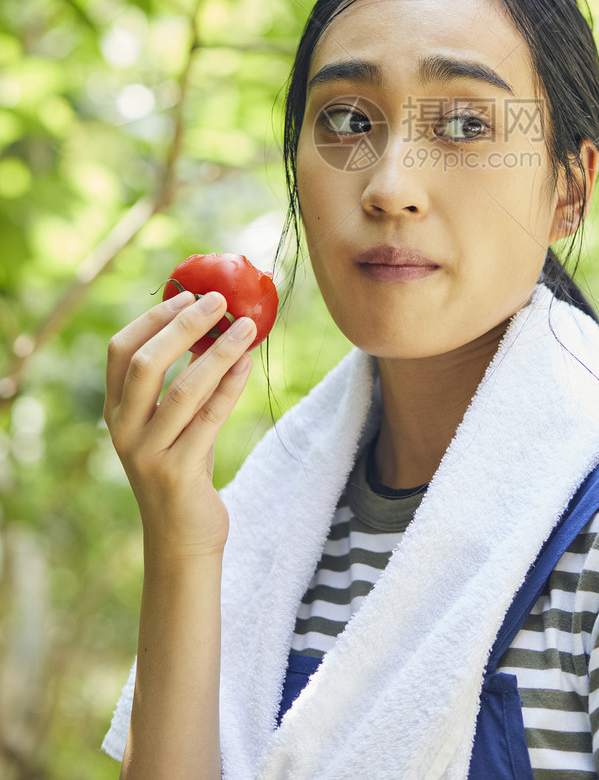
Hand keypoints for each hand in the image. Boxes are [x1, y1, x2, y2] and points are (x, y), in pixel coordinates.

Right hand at [104, 289, 255, 557]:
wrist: (181, 538)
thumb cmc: (182, 467)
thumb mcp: (170, 421)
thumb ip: (179, 379)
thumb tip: (210, 322)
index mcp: (116, 410)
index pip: (120, 350)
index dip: (154, 318)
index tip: (188, 293)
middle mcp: (124, 430)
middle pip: (147, 363)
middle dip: (185, 326)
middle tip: (220, 301)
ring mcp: (148, 453)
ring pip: (183, 389)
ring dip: (218, 352)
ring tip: (247, 326)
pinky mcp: (178, 473)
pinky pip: (209, 418)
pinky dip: (230, 385)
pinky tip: (248, 361)